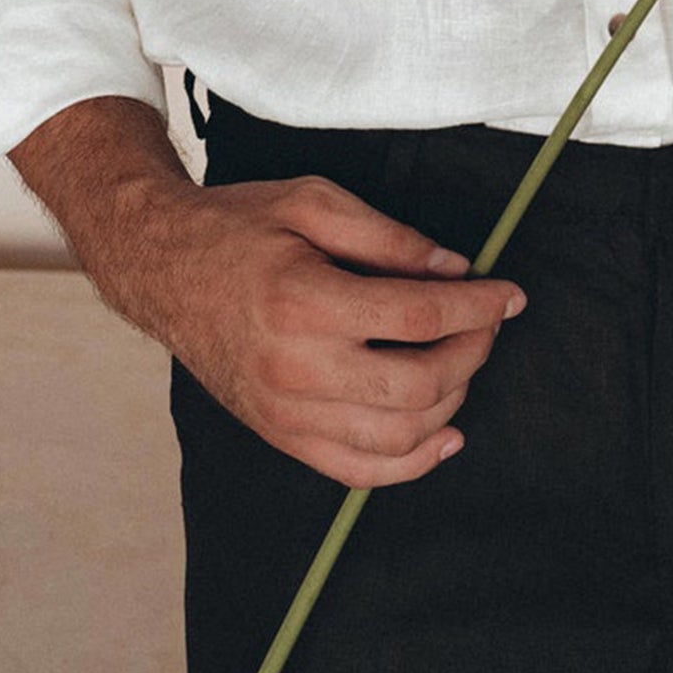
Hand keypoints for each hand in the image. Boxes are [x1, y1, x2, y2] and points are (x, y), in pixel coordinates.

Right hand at [131, 174, 526, 488]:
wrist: (162, 267)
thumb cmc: (238, 226)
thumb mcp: (313, 201)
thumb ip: (389, 237)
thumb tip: (456, 268)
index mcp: (305, 301)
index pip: (419, 317)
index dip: (478, 306)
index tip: (510, 293)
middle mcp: (295, 368)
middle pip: (419, 384)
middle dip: (472, 352)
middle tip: (487, 321)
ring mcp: (286, 414)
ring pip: (397, 436)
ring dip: (451, 402)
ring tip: (466, 360)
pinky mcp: (280, 436)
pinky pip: (358, 471)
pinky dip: (412, 462)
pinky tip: (445, 432)